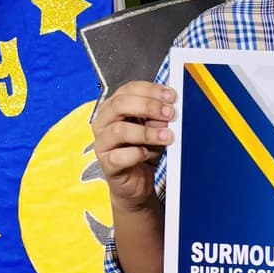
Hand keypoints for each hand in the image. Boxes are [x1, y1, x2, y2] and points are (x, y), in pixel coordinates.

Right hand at [91, 81, 174, 211]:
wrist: (137, 183)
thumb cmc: (143, 151)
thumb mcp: (154, 129)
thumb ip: (158, 118)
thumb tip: (168, 110)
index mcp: (114, 108)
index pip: (128, 89)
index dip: (151, 90)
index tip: (171, 96)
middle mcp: (104, 122)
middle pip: (119, 104)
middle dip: (148, 106)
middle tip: (169, 113)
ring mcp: (102, 144)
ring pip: (119, 130)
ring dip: (147, 132)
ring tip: (166, 136)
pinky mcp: (106, 164)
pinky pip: (118, 157)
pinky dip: (136, 154)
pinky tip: (147, 154)